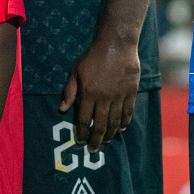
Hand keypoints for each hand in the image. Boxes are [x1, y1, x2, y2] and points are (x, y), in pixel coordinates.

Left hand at [59, 35, 139, 151]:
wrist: (117, 44)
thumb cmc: (93, 56)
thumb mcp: (75, 71)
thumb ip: (70, 91)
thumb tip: (62, 109)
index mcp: (88, 93)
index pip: (83, 119)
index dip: (81, 133)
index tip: (80, 142)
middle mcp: (103, 98)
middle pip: (100, 125)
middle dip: (95, 140)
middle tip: (93, 149)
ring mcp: (119, 96)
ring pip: (114, 121)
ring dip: (110, 134)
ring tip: (106, 141)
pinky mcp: (130, 92)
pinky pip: (128, 112)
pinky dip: (124, 122)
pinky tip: (121, 128)